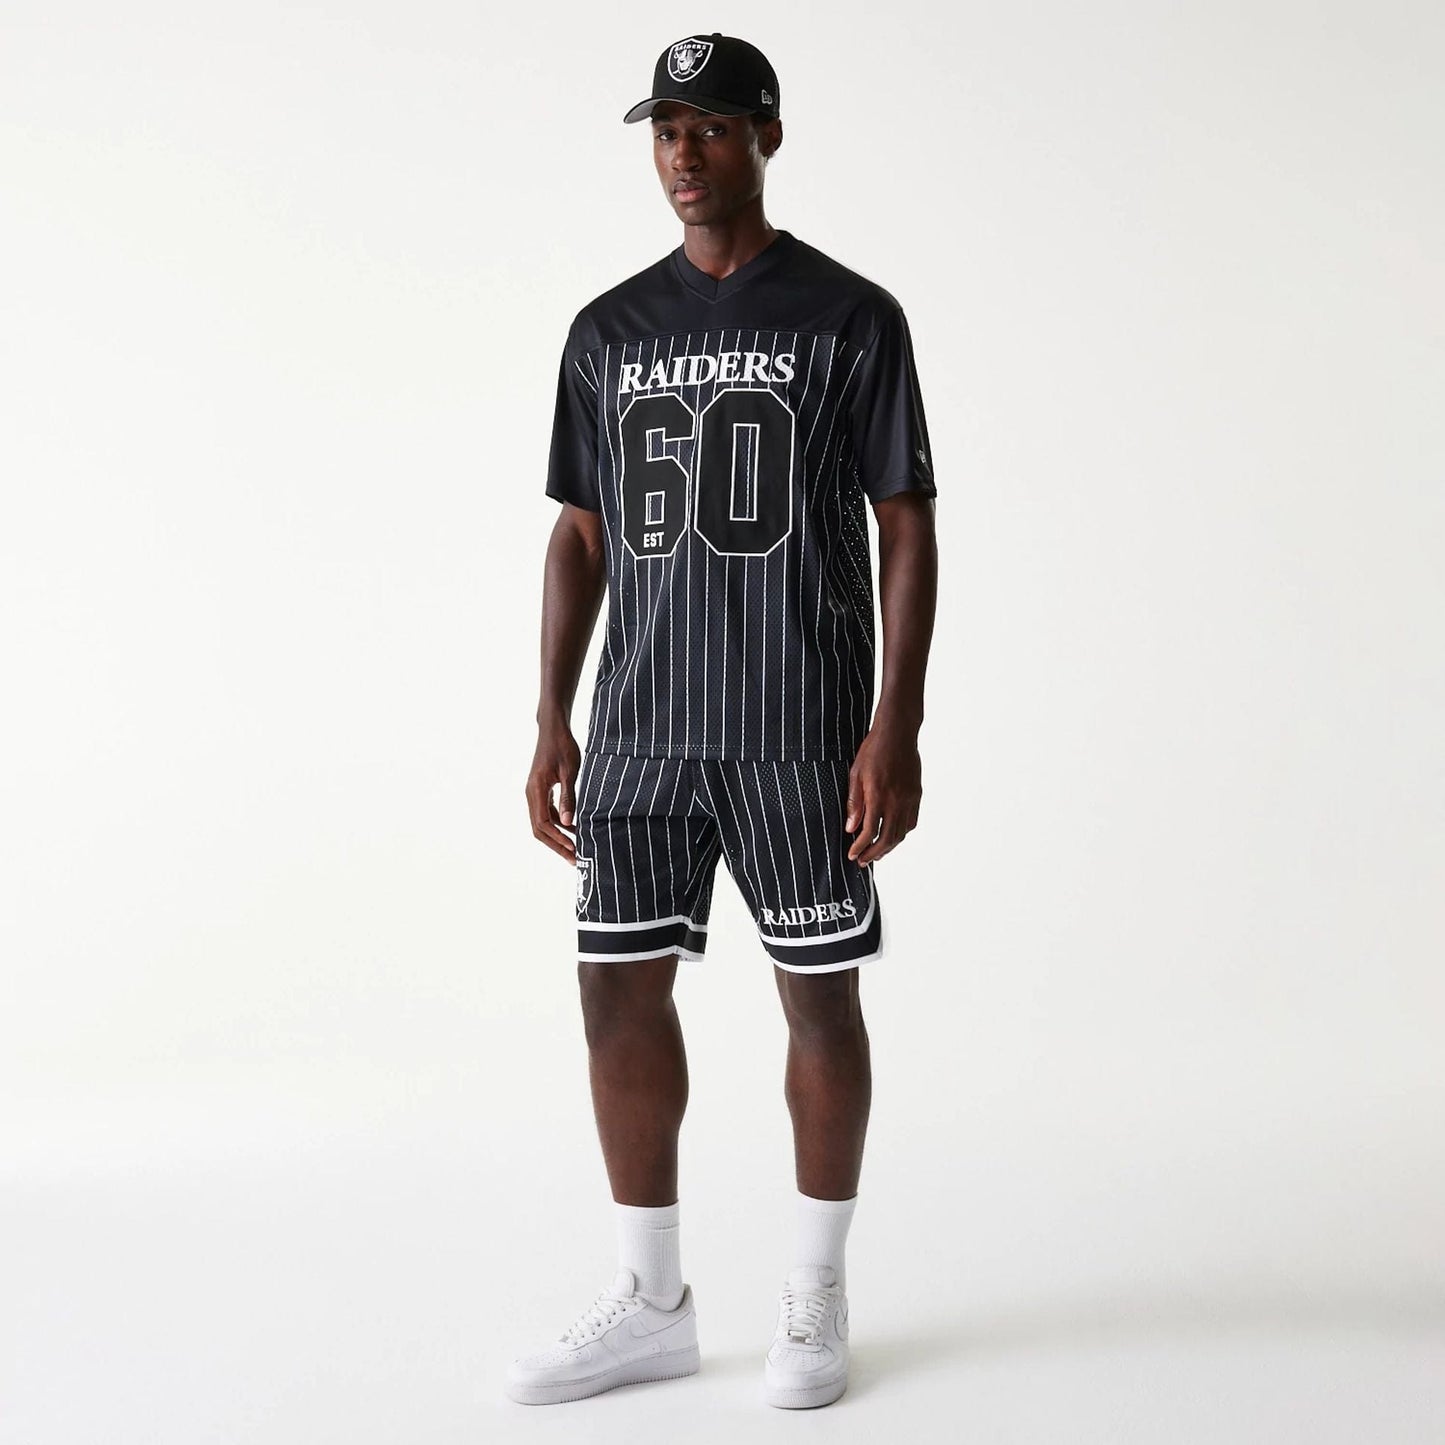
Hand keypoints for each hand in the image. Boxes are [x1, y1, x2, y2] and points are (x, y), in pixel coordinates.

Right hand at [526, 724, 581, 862]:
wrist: (553, 729)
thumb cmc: (563, 746)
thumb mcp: (570, 771)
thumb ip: (569, 796)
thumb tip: (568, 822)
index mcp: (536, 789)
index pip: (543, 823)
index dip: (558, 839)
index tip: (573, 849)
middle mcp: (531, 794)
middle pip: (540, 829)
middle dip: (557, 845)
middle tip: (575, 859)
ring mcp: (534, 793)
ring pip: (542, 823)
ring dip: (558, 837)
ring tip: (576, 849)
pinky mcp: (541, 791)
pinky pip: (546, 814)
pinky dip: (559, 824)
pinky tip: (574, 829)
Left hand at [844, 722, 921, 865]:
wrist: (898, 734)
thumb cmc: (873, 751)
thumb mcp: (856, 774)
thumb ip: (855, 803)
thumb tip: (851, 828)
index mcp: (878, 797)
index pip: (868, 832)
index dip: (860, 847)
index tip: (852, 855)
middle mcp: (896, 801)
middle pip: (887, 838)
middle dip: (874, 853)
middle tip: (863, 861)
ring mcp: (909, 799)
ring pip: (901, 833)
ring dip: (889, 847)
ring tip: (877, 853)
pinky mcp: (917, 795)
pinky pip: (911, 822)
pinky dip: (902, 834)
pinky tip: (893, 836)